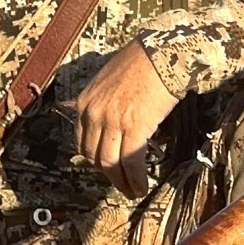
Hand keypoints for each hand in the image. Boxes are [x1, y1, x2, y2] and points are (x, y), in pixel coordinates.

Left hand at [76, 40, 179, 197]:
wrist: (162, 53)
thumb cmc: (142, 62)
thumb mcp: (109, 79)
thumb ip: (103, 101)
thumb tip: (111, 121)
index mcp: (84, 102)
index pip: (81, 141)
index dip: (94, 159)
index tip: (106, 168)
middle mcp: (93, 114)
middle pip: (94, 156)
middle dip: (108, 174)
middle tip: (120, 183)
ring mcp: (112, 122)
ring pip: (110, 164)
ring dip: (122, 182)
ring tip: (132, 191)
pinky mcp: (134, 128)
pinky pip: (131, 162)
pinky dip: (136, 179)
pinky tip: (142, 187)